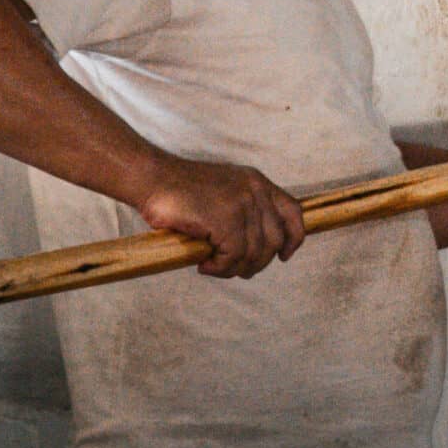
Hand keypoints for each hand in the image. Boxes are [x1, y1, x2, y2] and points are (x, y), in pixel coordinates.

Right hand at [136, 156, 305, 278]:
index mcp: (257, 183)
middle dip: (256, 263)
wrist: (153, 178)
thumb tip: (259, 250)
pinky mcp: (225, 219)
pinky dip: (219, 268)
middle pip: (274, 240)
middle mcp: (255, 191)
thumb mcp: (225, 192)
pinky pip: (233, 257)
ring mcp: (241, 204)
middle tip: (231, 268)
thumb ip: (245, 210)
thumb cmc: (182, 191)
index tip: (285, 256)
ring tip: (213, 266)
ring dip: (233, 268)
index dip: (294, 237)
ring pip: (254, 253)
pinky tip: (204, 264)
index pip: (292, 211)